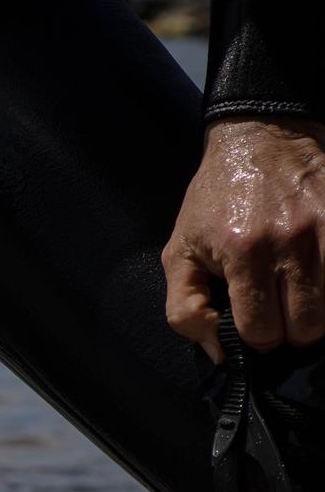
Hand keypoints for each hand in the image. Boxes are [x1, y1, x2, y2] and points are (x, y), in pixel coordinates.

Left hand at [164, 115, 324, 363]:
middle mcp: (290, 242)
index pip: (262, 331)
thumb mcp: (180, 251)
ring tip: (302, 296)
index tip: (255, 326)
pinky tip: (319, 279)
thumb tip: (217, 352)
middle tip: (281, 313)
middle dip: (292, 331)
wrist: (260, 139)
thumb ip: (185, 308)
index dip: (257, 338)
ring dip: (320, 311)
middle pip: (307, 326)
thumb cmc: (214, 200)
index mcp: (243, 253)